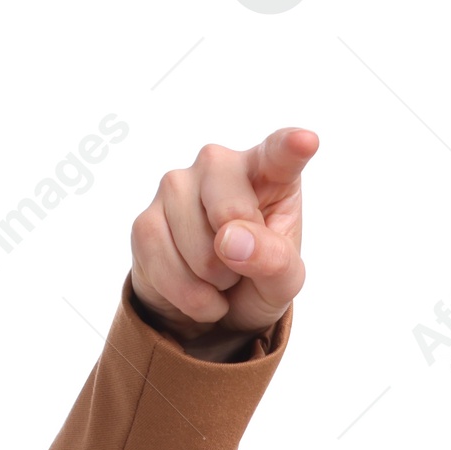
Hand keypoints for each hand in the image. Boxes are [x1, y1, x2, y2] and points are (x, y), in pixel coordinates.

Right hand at [130, 127, 316, 359]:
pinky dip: (189, 296)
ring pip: (199, 250)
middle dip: (240, 259)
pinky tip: (197, 288)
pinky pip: (167, 269)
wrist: (213, 307)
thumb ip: (274, 261)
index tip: (305, 141)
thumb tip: (232, 240)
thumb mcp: (284, 281)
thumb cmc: (258, 277)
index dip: (289, 148)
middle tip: (242, 262)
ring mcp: (176, 185)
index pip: (279, 155)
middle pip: (230, 213)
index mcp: (268, 172)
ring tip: (218, 273)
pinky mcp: (145, 220)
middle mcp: (218, 164)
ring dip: (214, 282)